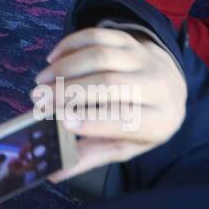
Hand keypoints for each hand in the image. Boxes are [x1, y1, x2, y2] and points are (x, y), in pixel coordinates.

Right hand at [33, 27, 186, 176]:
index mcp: (160, 120)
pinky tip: (52, 60)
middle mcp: (157, 85)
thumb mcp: (126, 145)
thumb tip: (53, 173)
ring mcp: (144, 58)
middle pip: (109, 85)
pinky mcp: (130, 40)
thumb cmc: (143, 121)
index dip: (94, 121)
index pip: (127, 120)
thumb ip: (91, 156)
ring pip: (100, 56)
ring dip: (64, 68)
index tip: (62, 121)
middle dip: (69, 92)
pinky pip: (98, 36)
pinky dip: (70, 45)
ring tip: (40, 82)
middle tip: (38, 100)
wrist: (169, 85)